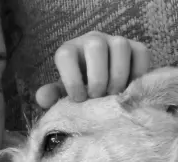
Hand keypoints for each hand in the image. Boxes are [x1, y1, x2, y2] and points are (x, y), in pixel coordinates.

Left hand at [36, 31, 150, 108]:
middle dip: (97, 77)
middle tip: (97, 97)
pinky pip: (141, 53)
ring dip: (118, 75)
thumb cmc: (80, 89)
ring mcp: (115, 41)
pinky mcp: (136, 47)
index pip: (65, 55)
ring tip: (113, 95)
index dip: (71, 79)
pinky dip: (137, 73)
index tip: (78, 98)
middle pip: (95, 46)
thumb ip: (52, 96)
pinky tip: (129, 89)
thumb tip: (42, 98)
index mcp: (69, 51)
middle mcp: (91, 41)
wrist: (103, 86)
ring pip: (120, 46)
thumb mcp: (63, 94)